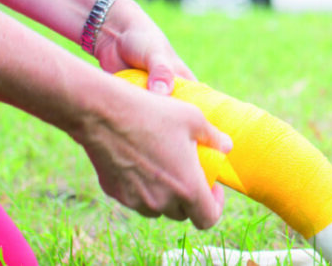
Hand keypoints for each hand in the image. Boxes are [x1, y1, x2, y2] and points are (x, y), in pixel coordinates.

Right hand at [82, 0, 231, 225]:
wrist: (105, 114)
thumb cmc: (154, 113)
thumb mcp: (193, 118)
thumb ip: (214, 137)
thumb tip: (227, 146)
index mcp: (187, 187)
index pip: (207, 218)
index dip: (215, 205)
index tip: (212, 186)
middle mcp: (162, 201)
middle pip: (183, 213)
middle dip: (190, 197)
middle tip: (190, 171)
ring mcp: (137, 200)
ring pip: (159, 208)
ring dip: (167, 194)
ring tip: (166, 166)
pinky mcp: (116, 194)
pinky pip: (137, 198)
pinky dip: (144, 188)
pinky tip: (143, 162)